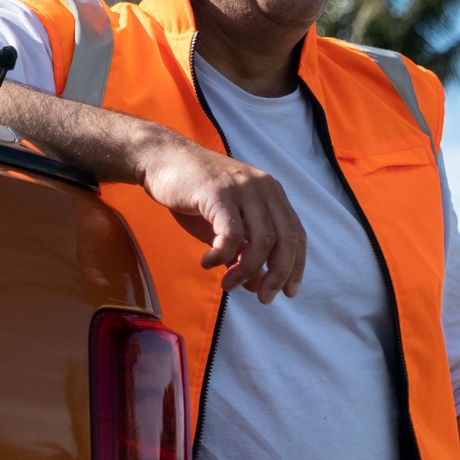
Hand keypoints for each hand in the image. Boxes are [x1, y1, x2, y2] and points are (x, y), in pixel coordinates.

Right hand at [135, 128, 306, 303]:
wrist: (164, 160)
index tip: (289, 292)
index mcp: (272, 194)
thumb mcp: (225, 227)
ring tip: (228, 285)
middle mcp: (264, 189)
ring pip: (261, 239)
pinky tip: (208, 264)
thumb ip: (243, 253)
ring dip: (247, 270)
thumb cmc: (196, 195)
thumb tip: (257, 287)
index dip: (296, 266)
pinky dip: (222, 255)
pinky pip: (231, 233)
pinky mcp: (219, 192)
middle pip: (285, 239)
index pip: (296, 234)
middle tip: (264, 299)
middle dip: (277, 274)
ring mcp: (243, 189)